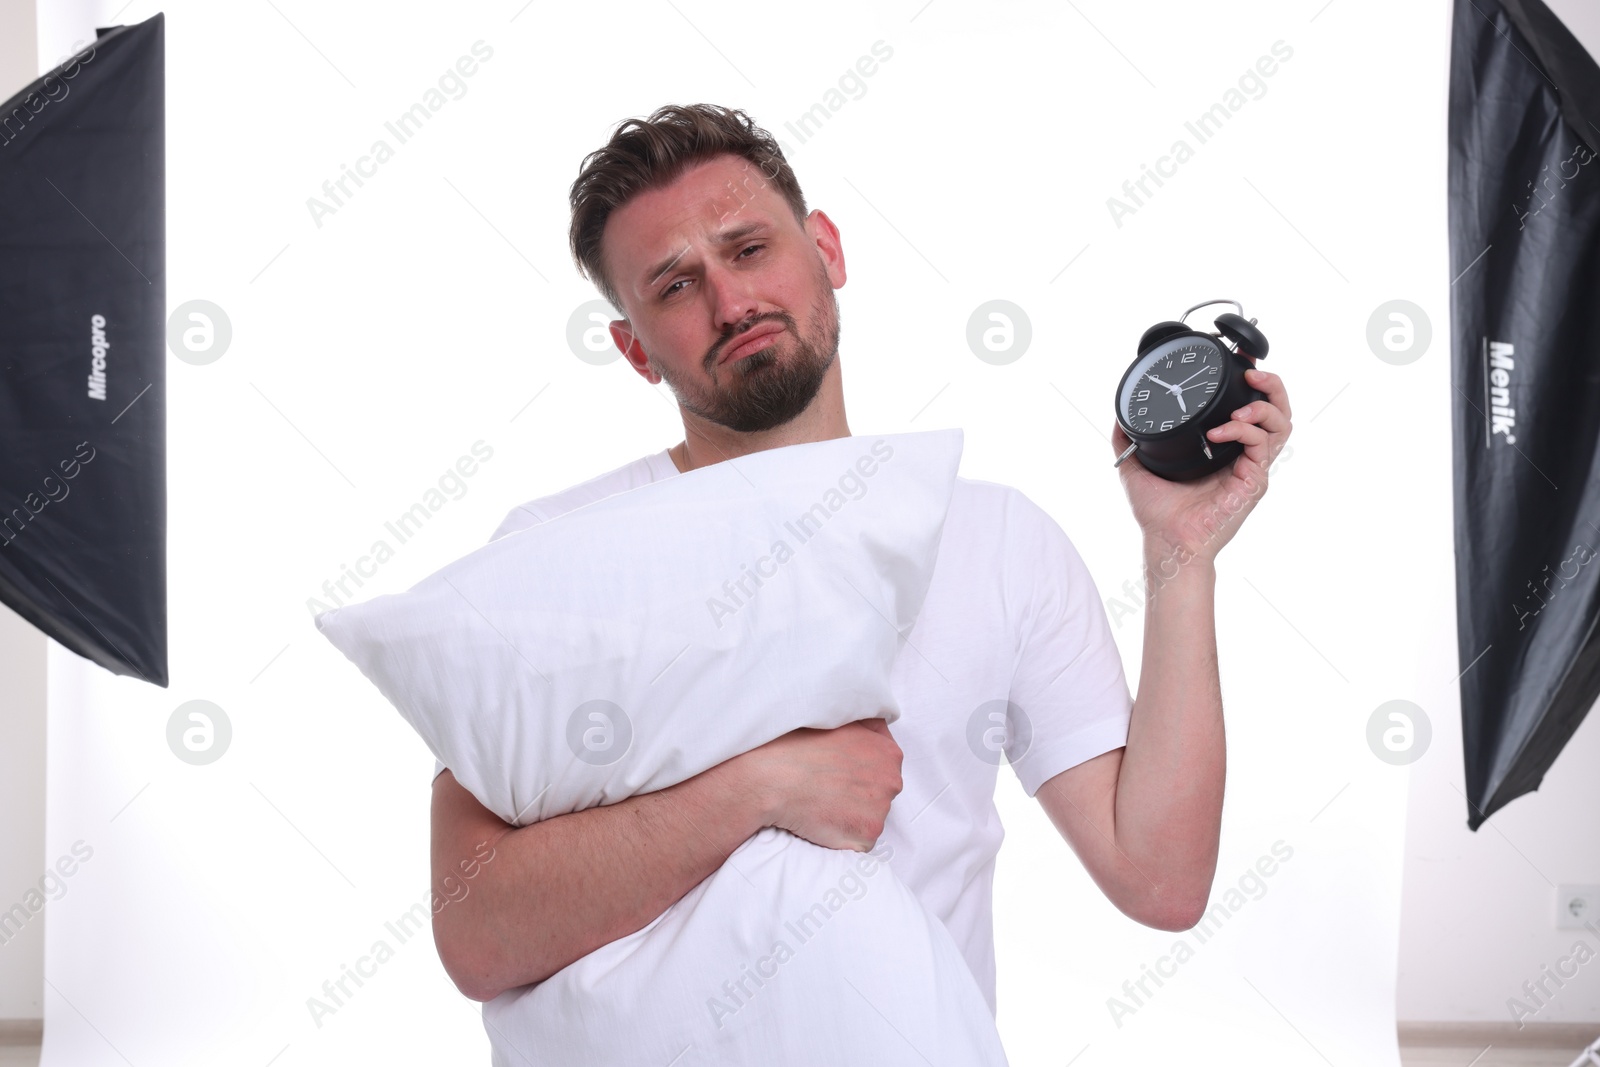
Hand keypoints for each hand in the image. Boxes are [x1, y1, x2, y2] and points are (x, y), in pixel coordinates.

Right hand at [744, 718, 902, 851]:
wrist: (774, 778)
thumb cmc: (799, 746)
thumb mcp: (840, 720)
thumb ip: (867, 726)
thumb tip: (877, 727)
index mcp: (889, 753)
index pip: (885, 766)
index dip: (859, 769)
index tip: (839, 772)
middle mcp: (892, 782)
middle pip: (880, 793)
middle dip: (859, 793)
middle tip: (829, 787)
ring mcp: (881, 810)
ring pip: (870, 817)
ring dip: (850, 815)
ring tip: (823, 803)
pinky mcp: (866, 835)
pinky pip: (859, 840)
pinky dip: (843, 835)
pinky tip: (823, 820)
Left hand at [1110, 363, 1291, 565]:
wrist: (1166, 542)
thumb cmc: (1158, 513)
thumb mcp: (1137, 466)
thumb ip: (1130, 439)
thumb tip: (1118, 416)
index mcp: (1225, 448)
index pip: (1251, 408)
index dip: (1253, 384)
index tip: (1241, 360)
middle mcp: (1244, 455)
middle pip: (1278, 411)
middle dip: (1271, 386)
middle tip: (1251, 372)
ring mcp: (1252, 468)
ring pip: (1281, 425)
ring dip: (1264, 406)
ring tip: (1239, 406)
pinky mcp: (1253, 482)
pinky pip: (1261, 446)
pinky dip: (1243, 431)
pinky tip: (1220, 431)